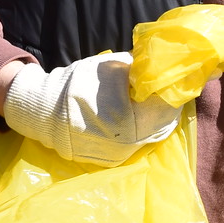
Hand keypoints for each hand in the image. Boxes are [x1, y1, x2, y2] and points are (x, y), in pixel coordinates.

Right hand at [0, 52, 181, 166]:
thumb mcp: (110, 68)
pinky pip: (139, 142)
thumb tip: (166, 62)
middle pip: (163, 122)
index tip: (181, 75)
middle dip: (168, 103)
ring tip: (159, 97)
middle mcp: (124, 145)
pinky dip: (144, 126)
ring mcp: (118, 156)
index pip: (165, 105)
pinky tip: (144, 112)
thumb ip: (140, 68)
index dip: (174, 88)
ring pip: (152, 133)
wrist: (42, 111)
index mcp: (125, 121)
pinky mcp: (112, 160)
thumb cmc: (76, 84)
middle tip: (174, 85)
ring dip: (158, 115)